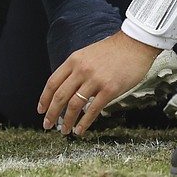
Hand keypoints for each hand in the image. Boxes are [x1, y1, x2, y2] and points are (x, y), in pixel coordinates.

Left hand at [37, 31, 160, 136]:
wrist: (135, 44)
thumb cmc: (113, 50)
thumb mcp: (87, 54)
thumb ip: (76, 69)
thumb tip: (66, 88)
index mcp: (74, 60)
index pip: (52, 82)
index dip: (44, 98)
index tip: (41, 110)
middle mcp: (81, 70)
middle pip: (60, 96)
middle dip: (52, 114)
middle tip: (48, 125)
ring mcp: (95, 80)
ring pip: (74, 105)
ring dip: (67, 121)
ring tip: (65, 131)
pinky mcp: (109, 89)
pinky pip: (93, 110)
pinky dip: (84, 122)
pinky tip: (80, 130)